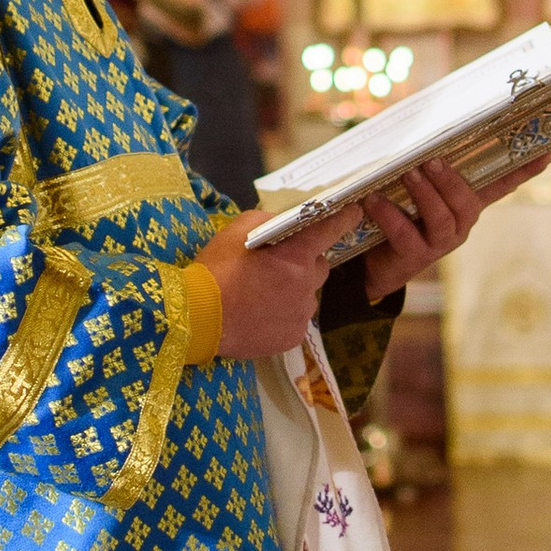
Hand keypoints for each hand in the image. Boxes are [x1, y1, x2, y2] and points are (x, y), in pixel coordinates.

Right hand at [197, 210, 337, 361]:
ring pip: (309, 295)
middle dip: (305, 263)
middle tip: (279, 266)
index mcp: (295, 255)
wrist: (196, 317)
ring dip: (296, 290)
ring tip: (265, 294)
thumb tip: (283, 224)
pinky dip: (285, 314)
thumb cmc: (214, 270)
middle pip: (320, 266)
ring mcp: (301, 313)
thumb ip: (267, 222)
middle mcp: (305, 284)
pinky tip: (262, 313)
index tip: (354, 213)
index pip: (330, 230)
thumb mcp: (237, 230)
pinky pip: (298, 319)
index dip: (344, 219)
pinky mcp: (294, 337)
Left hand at [356, 153, 550, 303]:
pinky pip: (406, 234)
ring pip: (441, 218)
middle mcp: (458, 224)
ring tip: (407, 175)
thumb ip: (421, 164)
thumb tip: (414, 121)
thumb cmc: (398, 214)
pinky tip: (374, 201)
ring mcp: (439, 242)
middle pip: (467, 202)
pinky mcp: (415, 257)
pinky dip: (390, 215)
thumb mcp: (413, 188)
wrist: (374, 264)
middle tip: (432, 160)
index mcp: (464, 204)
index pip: (500, 185)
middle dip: (451, 180)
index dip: (523, 171)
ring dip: (424, 193)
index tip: (547, 154)